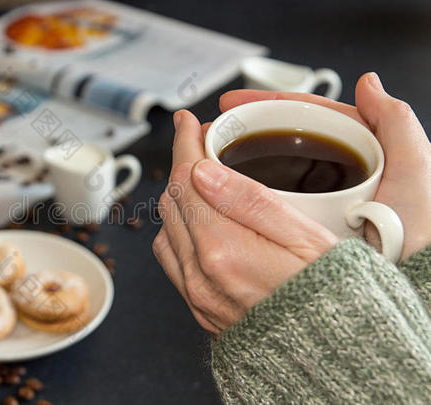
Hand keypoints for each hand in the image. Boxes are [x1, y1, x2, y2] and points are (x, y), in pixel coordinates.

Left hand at [152, 110, 337, 333]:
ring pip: (165, 228)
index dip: (184, 144)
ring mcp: (196, 294)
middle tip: (202, 144)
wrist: (329, 352)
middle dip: (182, 165)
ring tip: (202, 180)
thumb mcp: (303, 237)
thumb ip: (247, 201)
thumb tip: (201, 171)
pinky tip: (198, 223)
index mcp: (224, 249)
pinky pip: (170, 259)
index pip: (187, 181)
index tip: (187, 122)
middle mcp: (200, 274)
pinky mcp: (198, 307)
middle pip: (172, 201)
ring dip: (178, 197)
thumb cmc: (329, 293)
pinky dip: (176, 231)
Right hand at [215, 72, 430, 260]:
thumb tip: (369, 82)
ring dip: (239, 161)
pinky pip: (271, 200)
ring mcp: (316, 194)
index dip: (263, 105)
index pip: (301, 114)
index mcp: (353, 146)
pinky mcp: (305, 219)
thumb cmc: (417, 231)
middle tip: (212, 130)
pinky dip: (247, 194)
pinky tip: (226, 194)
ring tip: (208, 157)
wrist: (405, 279)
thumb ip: (397, 123)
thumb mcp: (413, 172)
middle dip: (242, 129)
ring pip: (271, 169)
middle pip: (278, 139)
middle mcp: (330, 168)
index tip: (231, 105)